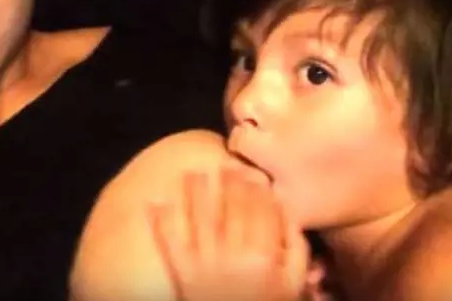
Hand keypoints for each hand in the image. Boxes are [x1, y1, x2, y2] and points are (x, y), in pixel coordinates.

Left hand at [147, 168, 308, 300]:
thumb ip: (297, 251)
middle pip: (230, 210)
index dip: (255, 189)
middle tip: (224, 165)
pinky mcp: (182, 274)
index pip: (261, 212)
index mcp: (264, 257)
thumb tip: (289, 216)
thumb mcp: (294, 286)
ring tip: (190, 173)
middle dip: (228, 184)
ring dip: (193, 194)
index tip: (251, 171)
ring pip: (200, 220)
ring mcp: (205, 264)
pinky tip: (154, 203)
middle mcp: (233, 256)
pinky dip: (160, 223)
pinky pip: (170, 245)